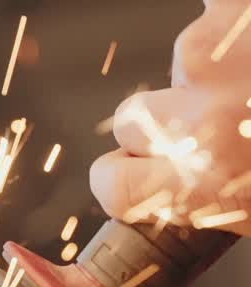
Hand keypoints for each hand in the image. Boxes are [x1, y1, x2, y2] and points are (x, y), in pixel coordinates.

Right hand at [90, 0, 250, 235]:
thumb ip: (209, 202)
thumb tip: (178, 196)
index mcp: (201, 186)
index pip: (113, 185)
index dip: (118, 179)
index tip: (129, 175)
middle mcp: (197, 125)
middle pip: (134, 120)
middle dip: (166, 122)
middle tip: (223, 123)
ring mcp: (212, 61)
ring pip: (182, 63)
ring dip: (214, 71)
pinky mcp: (234, 15)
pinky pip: (216, 2)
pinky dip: (229, 16)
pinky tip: (244, 33)